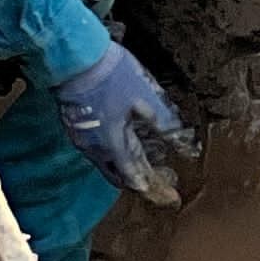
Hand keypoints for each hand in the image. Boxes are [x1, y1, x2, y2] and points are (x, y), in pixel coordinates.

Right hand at [53, 42, 199, 204]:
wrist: (75, 60)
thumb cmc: (112, 74)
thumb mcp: (144, 94)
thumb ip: (163, 120)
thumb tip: (184, 143)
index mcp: (114, 145)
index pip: (138, 177)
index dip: (156, 190)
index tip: (172, 199)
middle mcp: (96, 150)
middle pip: (123, 177)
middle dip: (146, 182)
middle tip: (166, 182)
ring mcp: (85, 141)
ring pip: (111, 166)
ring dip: (132, 170)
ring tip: (153, 167)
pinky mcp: (79, 130)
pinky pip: (102, 153)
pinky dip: (120, 157)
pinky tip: (131, 146)